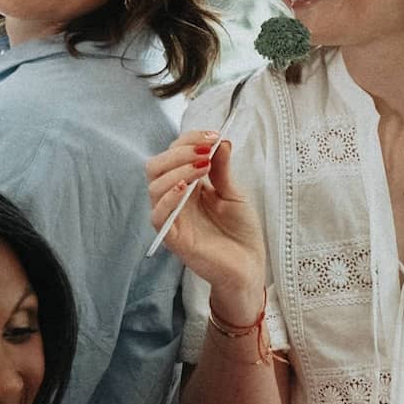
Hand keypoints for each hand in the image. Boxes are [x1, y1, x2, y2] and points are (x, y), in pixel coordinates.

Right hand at [146, 133, 268, 320]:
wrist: (249, 266)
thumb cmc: (241, 232)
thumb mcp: (234, 193)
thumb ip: (222, 169)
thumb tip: (220, 141)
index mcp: (187, 186)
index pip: (174, 154)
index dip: (189, 140)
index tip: (214, 137)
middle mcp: (175, 200)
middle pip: (156, 166)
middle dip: (178, 152)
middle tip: (205, 151)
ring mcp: (172, 219)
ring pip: (154, 186)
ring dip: (176, 171)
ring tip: (201, 167)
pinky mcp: (173, 238)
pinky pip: (158, 215)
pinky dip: (168, 198)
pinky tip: (185, 189)